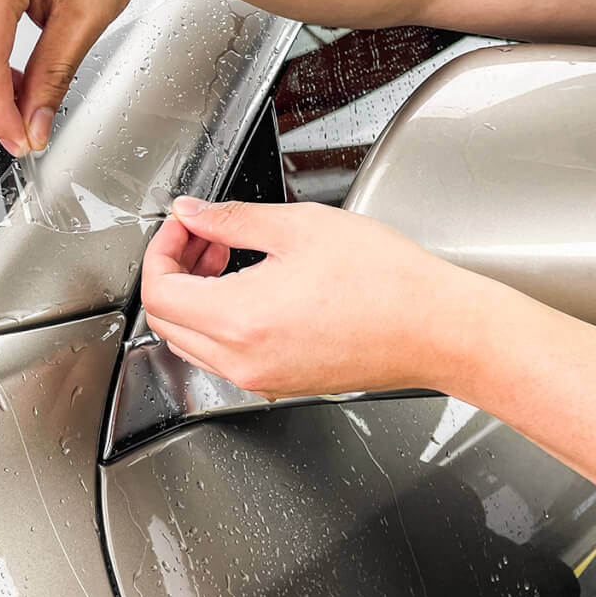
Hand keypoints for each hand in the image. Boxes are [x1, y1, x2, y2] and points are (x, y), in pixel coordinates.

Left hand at [141, 197, 466, 398]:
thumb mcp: (300, 226)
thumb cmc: (386, 281)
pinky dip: (220, 319)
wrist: (437, 329)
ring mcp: (261, 378)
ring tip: (227, 256)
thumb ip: (232, 218)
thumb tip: (192, 213)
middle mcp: (243, 361)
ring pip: (191, 342)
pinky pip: (224, 356)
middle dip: (173, 270)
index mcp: (240, 320)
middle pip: (166, 321)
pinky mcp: (280, 383)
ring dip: (195, 296)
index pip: (158, 292)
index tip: (184, 224)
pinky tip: (252, 285)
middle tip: (202, 234)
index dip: (162, 250)